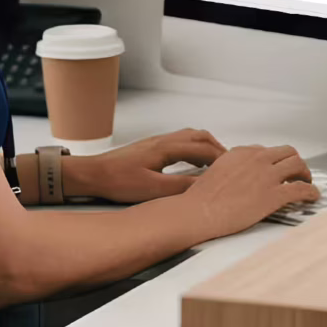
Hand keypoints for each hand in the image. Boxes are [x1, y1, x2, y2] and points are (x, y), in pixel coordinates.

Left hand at [79, 127, 227, 203]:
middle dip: (219, 149)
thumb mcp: (152, 189)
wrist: (91, 173)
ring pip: (190, 136)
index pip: (204, 149)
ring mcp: (156, 141)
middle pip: (200, 137)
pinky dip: (193, 148)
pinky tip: (190, 161)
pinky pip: (180, 141)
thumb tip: (205, 185)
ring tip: (214, 162)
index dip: (222, 159)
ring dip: (206, 146)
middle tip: (230, 164)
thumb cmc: (117, 181)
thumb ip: (180, 186)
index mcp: (167, 148)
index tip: (235, 169)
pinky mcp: (150, 147)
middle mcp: (164, 140)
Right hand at [177, 144, 317, 237]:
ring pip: (298, 165)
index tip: (278, 168)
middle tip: (297, 173)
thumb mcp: (216, 171)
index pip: (267, 150)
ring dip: (305, 173)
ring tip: (307, 182)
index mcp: (242, 152)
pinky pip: (301, 189)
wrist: (197, 212)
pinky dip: (311, 192)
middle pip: (288, 152)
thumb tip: (240, 175)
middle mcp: (257, 159)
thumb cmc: (201, 198)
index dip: (276, 160)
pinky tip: (313, 196)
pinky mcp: (274, 195)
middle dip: (295, 162)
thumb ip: (232, 168)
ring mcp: (267, 176)